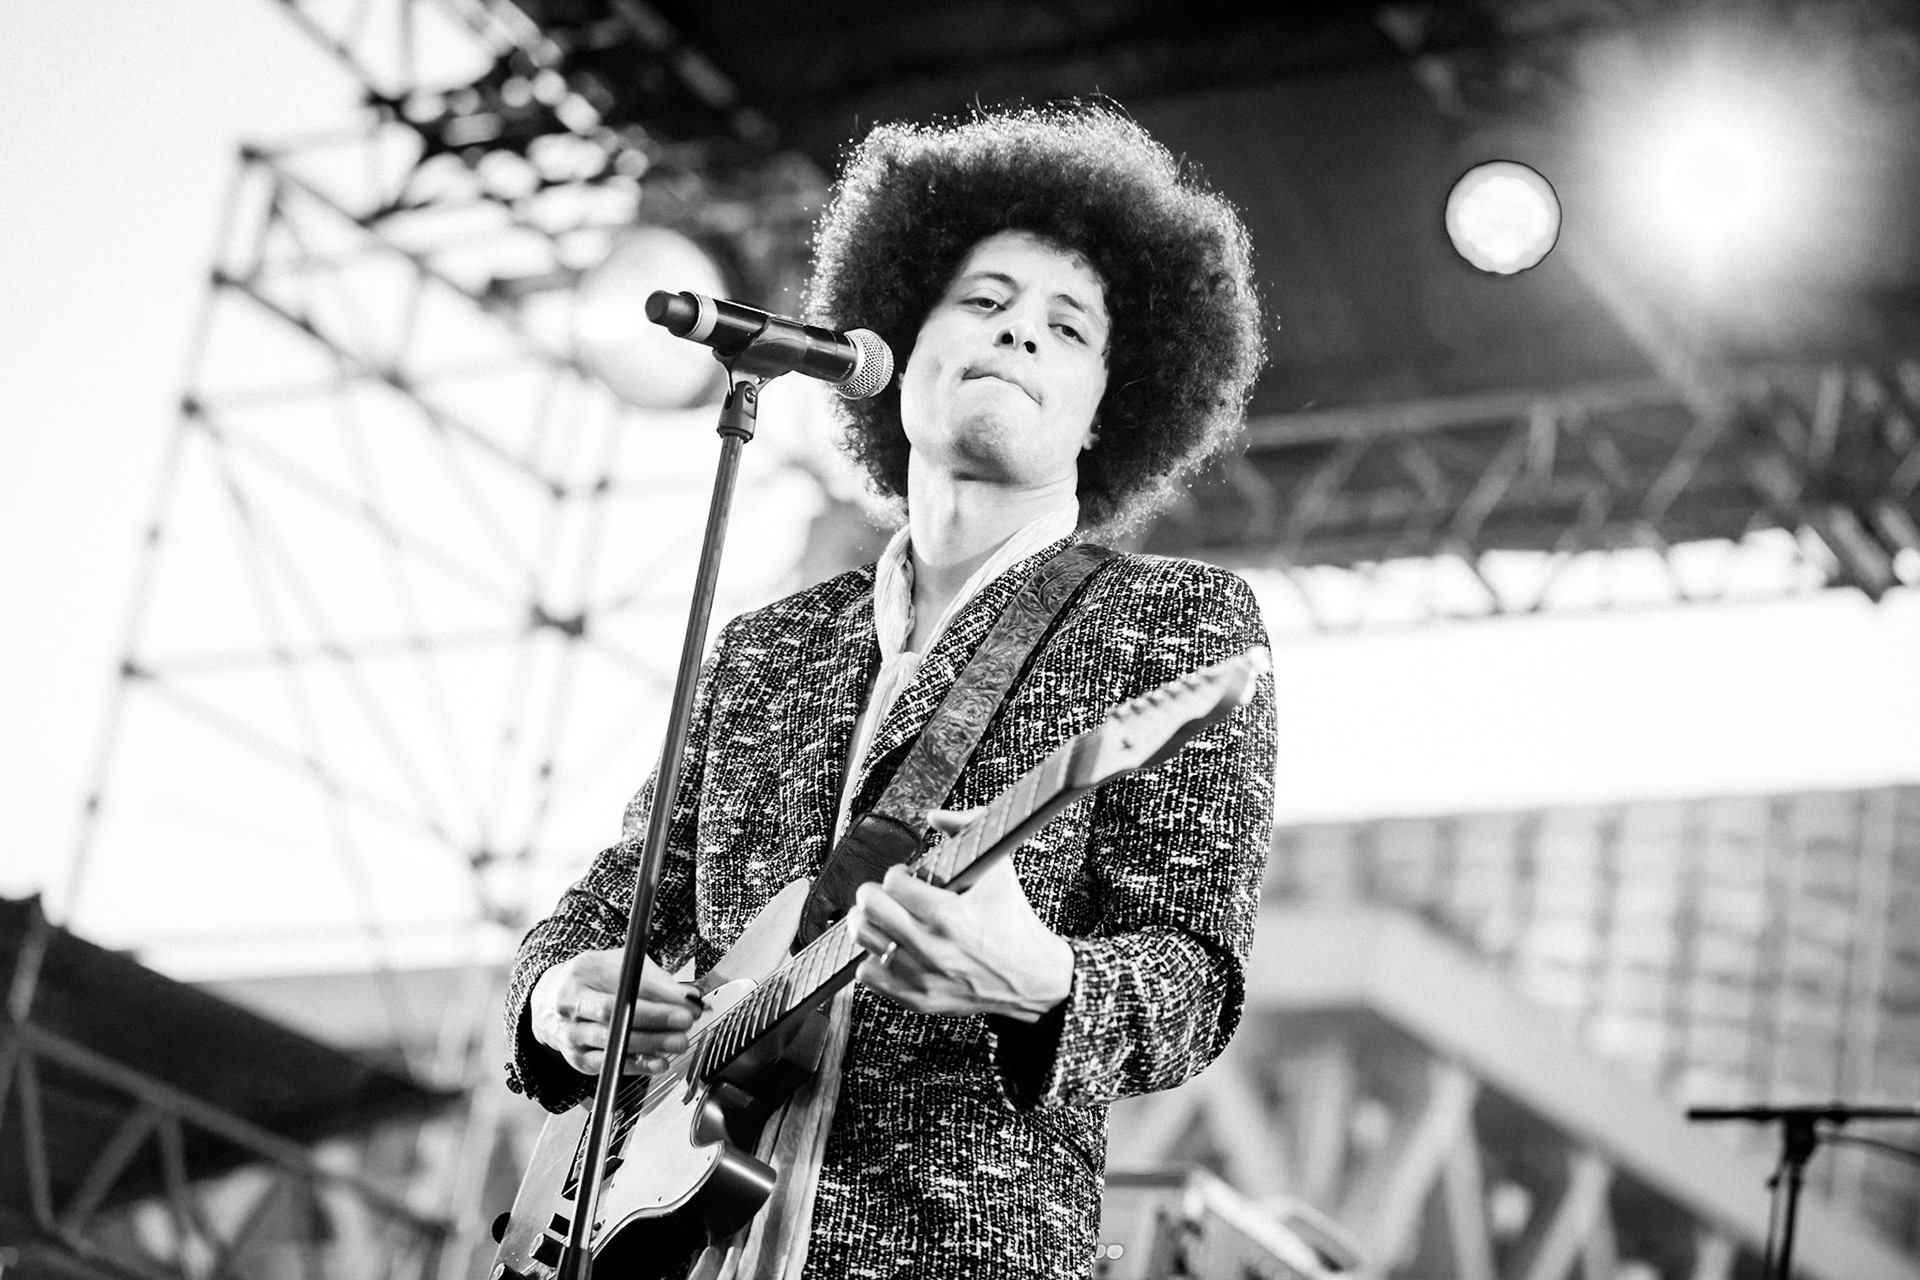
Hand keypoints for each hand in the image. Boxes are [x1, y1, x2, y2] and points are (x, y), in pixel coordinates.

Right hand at [530, 949, 702, 1076]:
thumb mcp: (617, 965)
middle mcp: (569, 1013)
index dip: (653, 1005)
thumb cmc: (590, 978)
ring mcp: (571, 1040)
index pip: (617, 997)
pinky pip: (610, 1066)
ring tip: (678, 1042)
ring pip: (613, 1047)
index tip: (685, 1005)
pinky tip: (659, 1062)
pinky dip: (637, 1066)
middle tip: (686, 1023)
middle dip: (655, 1025)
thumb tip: (689, 997)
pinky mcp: (579, 1061)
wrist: (550, 998)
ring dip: (650, 1047)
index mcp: (576, 983)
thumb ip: (653, 980)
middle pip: (613, 1024)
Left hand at [845, 809, 1074, 1021]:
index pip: (893, 883)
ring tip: (884, 917)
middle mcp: (931, 947)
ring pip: (864, 939)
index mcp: (949, 914)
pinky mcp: (918, 999)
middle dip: (874, 893)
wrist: (1033, 977)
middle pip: (869, 908)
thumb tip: (934, 816)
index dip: (898, 874)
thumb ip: (968, 830)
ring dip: (869, 922)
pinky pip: (868, 974)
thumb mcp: (999, 870)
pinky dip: (873, 958)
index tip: (907, 877)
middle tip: (887, 894)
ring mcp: (922, 976)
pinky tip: (890, 948)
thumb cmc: (1014, 921)